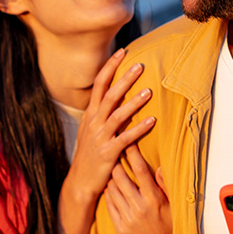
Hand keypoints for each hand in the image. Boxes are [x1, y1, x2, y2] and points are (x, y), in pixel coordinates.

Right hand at [66, 50, 155, 202]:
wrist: (80, 182)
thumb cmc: (90, 155)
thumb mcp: (92, 130)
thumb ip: (101, 113)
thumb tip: (114, 95)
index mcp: (90, 115)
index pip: (99, 85)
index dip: (110, 67)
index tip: (122, 52)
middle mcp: (93, 123)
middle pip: (108, 95)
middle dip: (124, 79)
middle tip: (140, 65)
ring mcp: (100, 138)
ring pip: (117, 115)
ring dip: (133, 102)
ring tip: (149, 91)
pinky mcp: (108, 153)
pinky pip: (125, 138)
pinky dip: (139, 129)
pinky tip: (152, 121)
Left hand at [105, 145, 172, 233]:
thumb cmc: (172, 231)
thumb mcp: (174, 207)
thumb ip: (165, 186)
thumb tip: (159, 167)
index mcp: (154, 199)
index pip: (141, 170)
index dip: (133, 152)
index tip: (128, 139)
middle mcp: (139, 207)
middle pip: (121, 176)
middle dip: (117, 160)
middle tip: (113, 147)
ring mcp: (127, 217)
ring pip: (112, 188)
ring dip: (111, 175)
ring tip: (109, 164)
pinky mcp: (119, 226)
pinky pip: (109, 204)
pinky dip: (108, 192)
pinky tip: (109, 185)